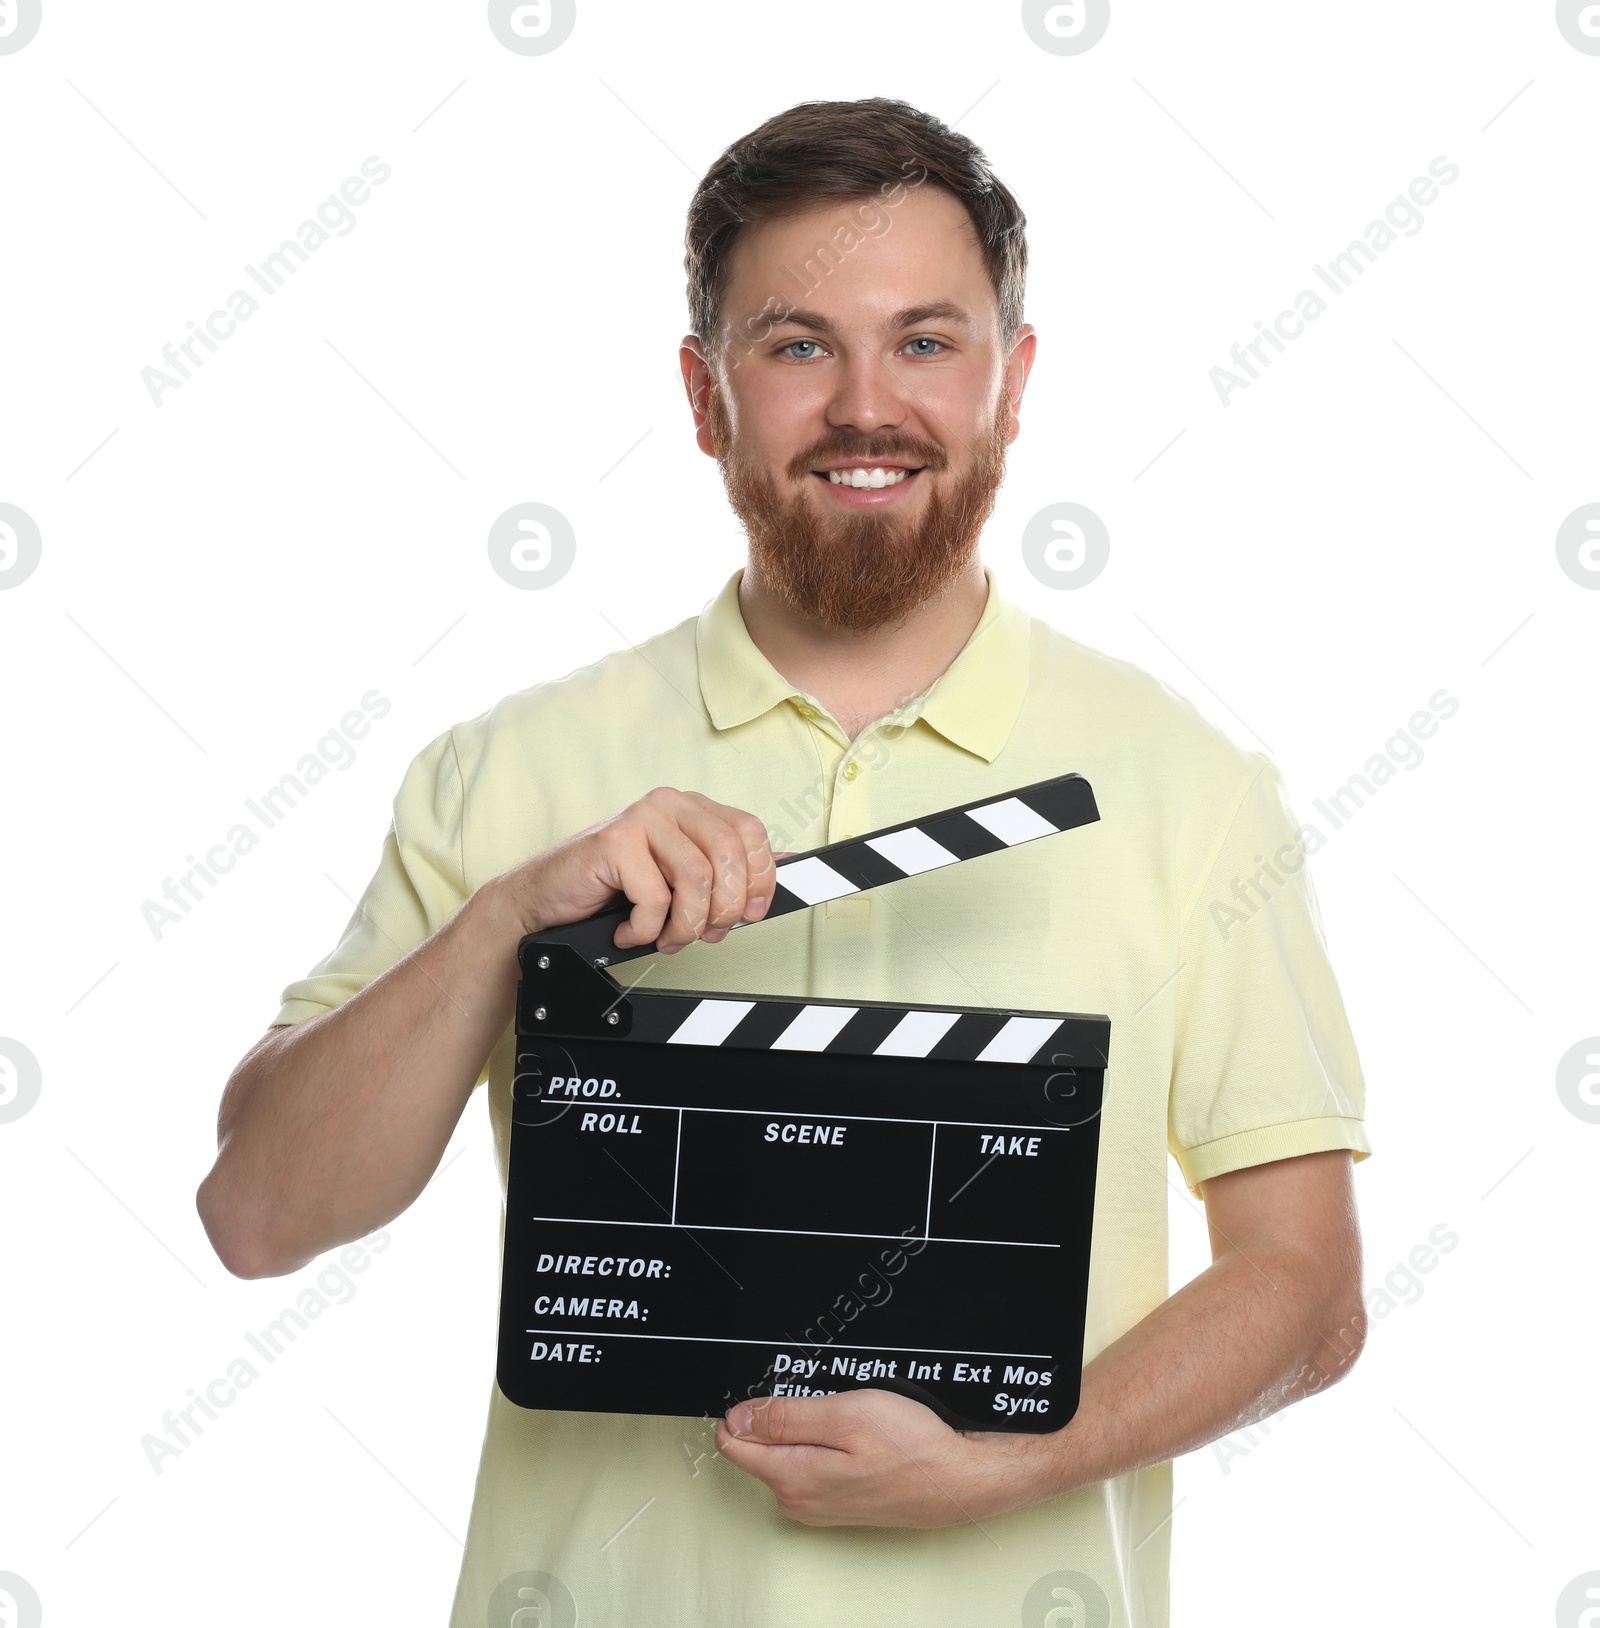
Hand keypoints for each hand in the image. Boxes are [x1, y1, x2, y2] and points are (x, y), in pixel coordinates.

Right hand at [495, 787, 777, 952]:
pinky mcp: (615, 841)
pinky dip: (646, 929)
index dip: (760, 876)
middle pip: (729, 854)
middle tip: (704, 934)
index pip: (750, 831)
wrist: (542, 902)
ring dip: (685, 925)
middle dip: (724, 908)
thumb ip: (721, 876)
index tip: (751, 912)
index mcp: (690, 809)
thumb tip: (779, 876)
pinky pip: (656, 897)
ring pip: (697, 878)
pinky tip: (629, 931)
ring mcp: (641, 818)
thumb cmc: (609, 894)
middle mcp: (668, 805)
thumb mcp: (677, 884)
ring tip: (664, 937)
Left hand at [714, 1388, 1051, 1527]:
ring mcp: (816, 1506)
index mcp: (792, 1477)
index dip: (744, 1408)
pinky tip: (850, 1436)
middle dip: (775, 1418)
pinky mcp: (835, 1504)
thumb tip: (738, 1419)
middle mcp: (797, 1500)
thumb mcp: (845, 1414)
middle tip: (817, 1400)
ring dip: (800, 1431)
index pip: (733, 1443)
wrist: (957, 1480)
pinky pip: (807, 1468)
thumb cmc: (911, 1447)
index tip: (768, 1392)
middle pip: (756, 1449)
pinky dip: (819, 1446)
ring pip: (782, 1457)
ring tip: (840, 1416)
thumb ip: (786, 1418)